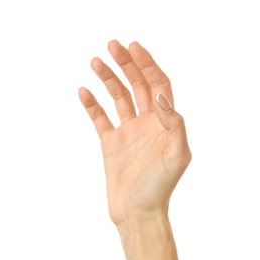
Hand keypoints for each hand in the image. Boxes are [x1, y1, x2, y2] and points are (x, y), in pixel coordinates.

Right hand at [79, 41, 190, 225]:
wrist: (137, 214)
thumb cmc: (160, 188)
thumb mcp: (176, 156)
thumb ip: (174, 124)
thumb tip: (160, 96)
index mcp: (165, 123)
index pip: (158, 85)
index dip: (148, 64)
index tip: (133, 48)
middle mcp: (147, 123)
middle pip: (137, 84)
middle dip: (126, 63)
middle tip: (112, 45)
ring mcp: (128, 132)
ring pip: (117, 97)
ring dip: (108, 78)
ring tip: (95, 62)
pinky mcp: (111, 144)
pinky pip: (100, 118)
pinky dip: (92, 103)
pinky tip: (83, 91)